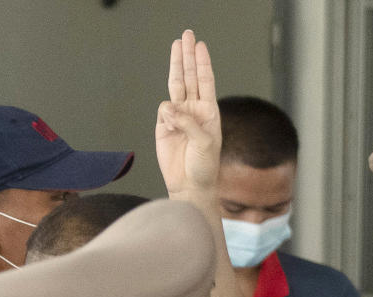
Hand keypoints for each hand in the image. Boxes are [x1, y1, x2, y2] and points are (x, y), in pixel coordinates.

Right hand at [155, 30, 220, 197]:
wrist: (190, 184)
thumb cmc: (204, 166)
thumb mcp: (203, 143)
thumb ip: (188, 123)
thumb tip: (168, 108)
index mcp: (209, 112)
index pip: (205, 81)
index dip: (202, 63)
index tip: (200, 45)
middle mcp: (194, 111)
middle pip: (190, 77)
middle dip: (188, 56)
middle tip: (186, 35)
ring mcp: (178, 116)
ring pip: (175, 85)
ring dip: (176, 65)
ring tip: (177, 46)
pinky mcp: (163, 125)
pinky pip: (163, 110)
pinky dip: (166, 113)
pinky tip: (170, 123)